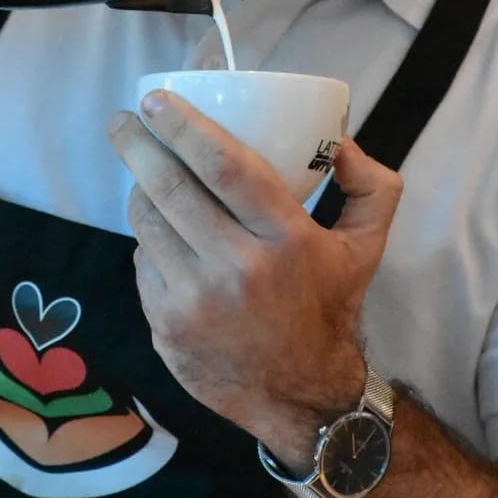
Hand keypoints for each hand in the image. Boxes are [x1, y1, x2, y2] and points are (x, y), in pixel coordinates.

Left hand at [107, 90, 403, 469]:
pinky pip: (143, 262)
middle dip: (140, 145)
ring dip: (138, 187)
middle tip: (124, 119)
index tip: (157, 100)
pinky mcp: (165, 326)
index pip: (225, 167)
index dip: (185, 126)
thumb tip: (342, 142)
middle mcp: (237, 269)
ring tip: (141, 168)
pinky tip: (159, 230)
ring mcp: (195, 301)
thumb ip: (373, 187)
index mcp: (286, 240)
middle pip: (172, 189)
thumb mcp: (366, 247)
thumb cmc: (327, 308)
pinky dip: (147, 238)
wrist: (299, 397)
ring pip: (148, 223)